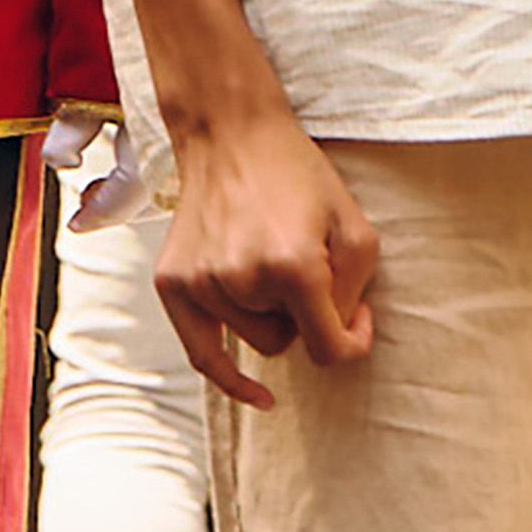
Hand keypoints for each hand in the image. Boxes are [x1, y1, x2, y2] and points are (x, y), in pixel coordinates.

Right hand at [157, 112, 380, 406]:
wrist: (230, 134)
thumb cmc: (299, 176)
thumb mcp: (356, 225)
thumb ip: (357, 291)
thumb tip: (340, 333)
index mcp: (293, 267)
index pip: (330, 349)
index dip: (353, 341)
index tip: (359, 319)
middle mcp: (241, 280)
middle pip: (288, 341)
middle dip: (303, 314)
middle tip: (303, 264)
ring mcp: (201, 282)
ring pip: (253, 340)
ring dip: (267, 316)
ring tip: (266, 262)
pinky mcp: (171, 282)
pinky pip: (201, 353)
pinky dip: (229, 376)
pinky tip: (258, 397)